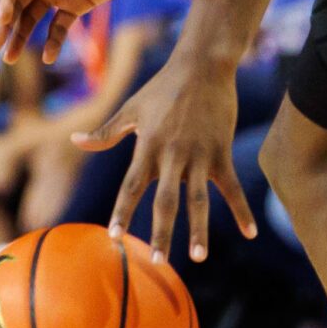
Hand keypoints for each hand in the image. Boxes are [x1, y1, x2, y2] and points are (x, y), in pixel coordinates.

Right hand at [0, 0, 147, 64]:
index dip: (5, 1)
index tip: (5, 19)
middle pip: (18, 4)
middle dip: (5, 26)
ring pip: (33, 19)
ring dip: (21, 38)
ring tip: (9, 58)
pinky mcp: (76, 6)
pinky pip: (59, 27)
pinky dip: (53, 42)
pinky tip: (49, 59)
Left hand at [89, 56, 256, 264]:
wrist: (202, 66)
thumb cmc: (162, 87)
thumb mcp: (130, 108)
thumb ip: (106, 133)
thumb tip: (75, 141)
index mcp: (147, 146)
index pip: (132, 186)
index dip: (123, 211)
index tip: (114, 236)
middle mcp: (171, 155)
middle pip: (165, 201)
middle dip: (160, 232)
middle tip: (156, 261)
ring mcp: (199, 155)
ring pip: (198, 199)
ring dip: (198, 229)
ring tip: (197, 257)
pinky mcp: (222, 152)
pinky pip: (232, 187)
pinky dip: (242, 210)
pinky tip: (251, 233)